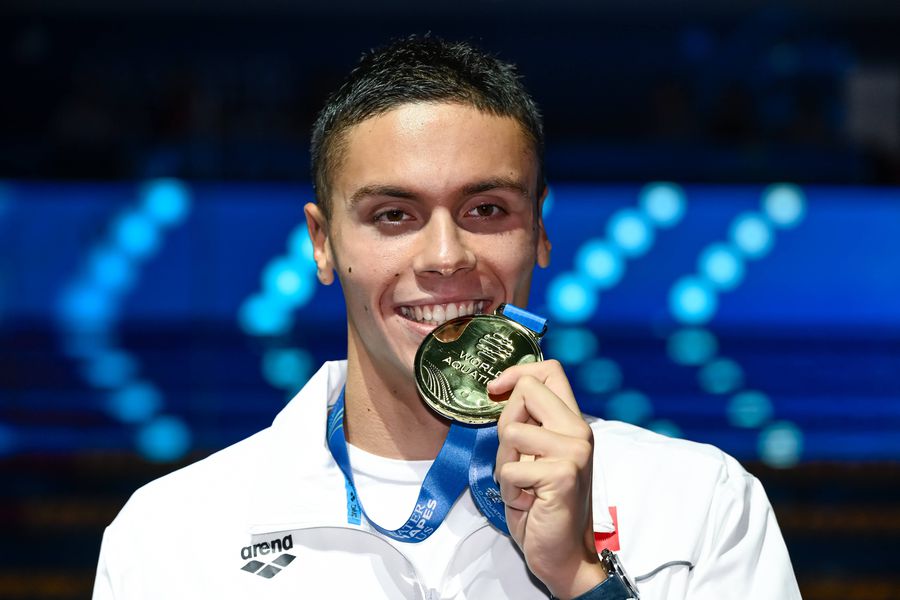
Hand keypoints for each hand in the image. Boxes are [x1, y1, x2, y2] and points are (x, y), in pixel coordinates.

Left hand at [488, 360, 605, 599]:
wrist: (562, 554)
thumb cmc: (542, 505)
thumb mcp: (533, 455)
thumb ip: (527, 424)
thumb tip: (500, 390)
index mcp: (572, 422)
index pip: (550, 371)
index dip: (517, 373)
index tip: (496, 389)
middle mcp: (578, 431)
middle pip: (527, 391)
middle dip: (505, 423)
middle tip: (514, 457)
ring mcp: (574, 452)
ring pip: (511, 432)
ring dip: (504, 464)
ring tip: (523, 484)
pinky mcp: (562, 475)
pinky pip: (510, 469)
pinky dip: (509, 489)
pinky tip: (528, 502)